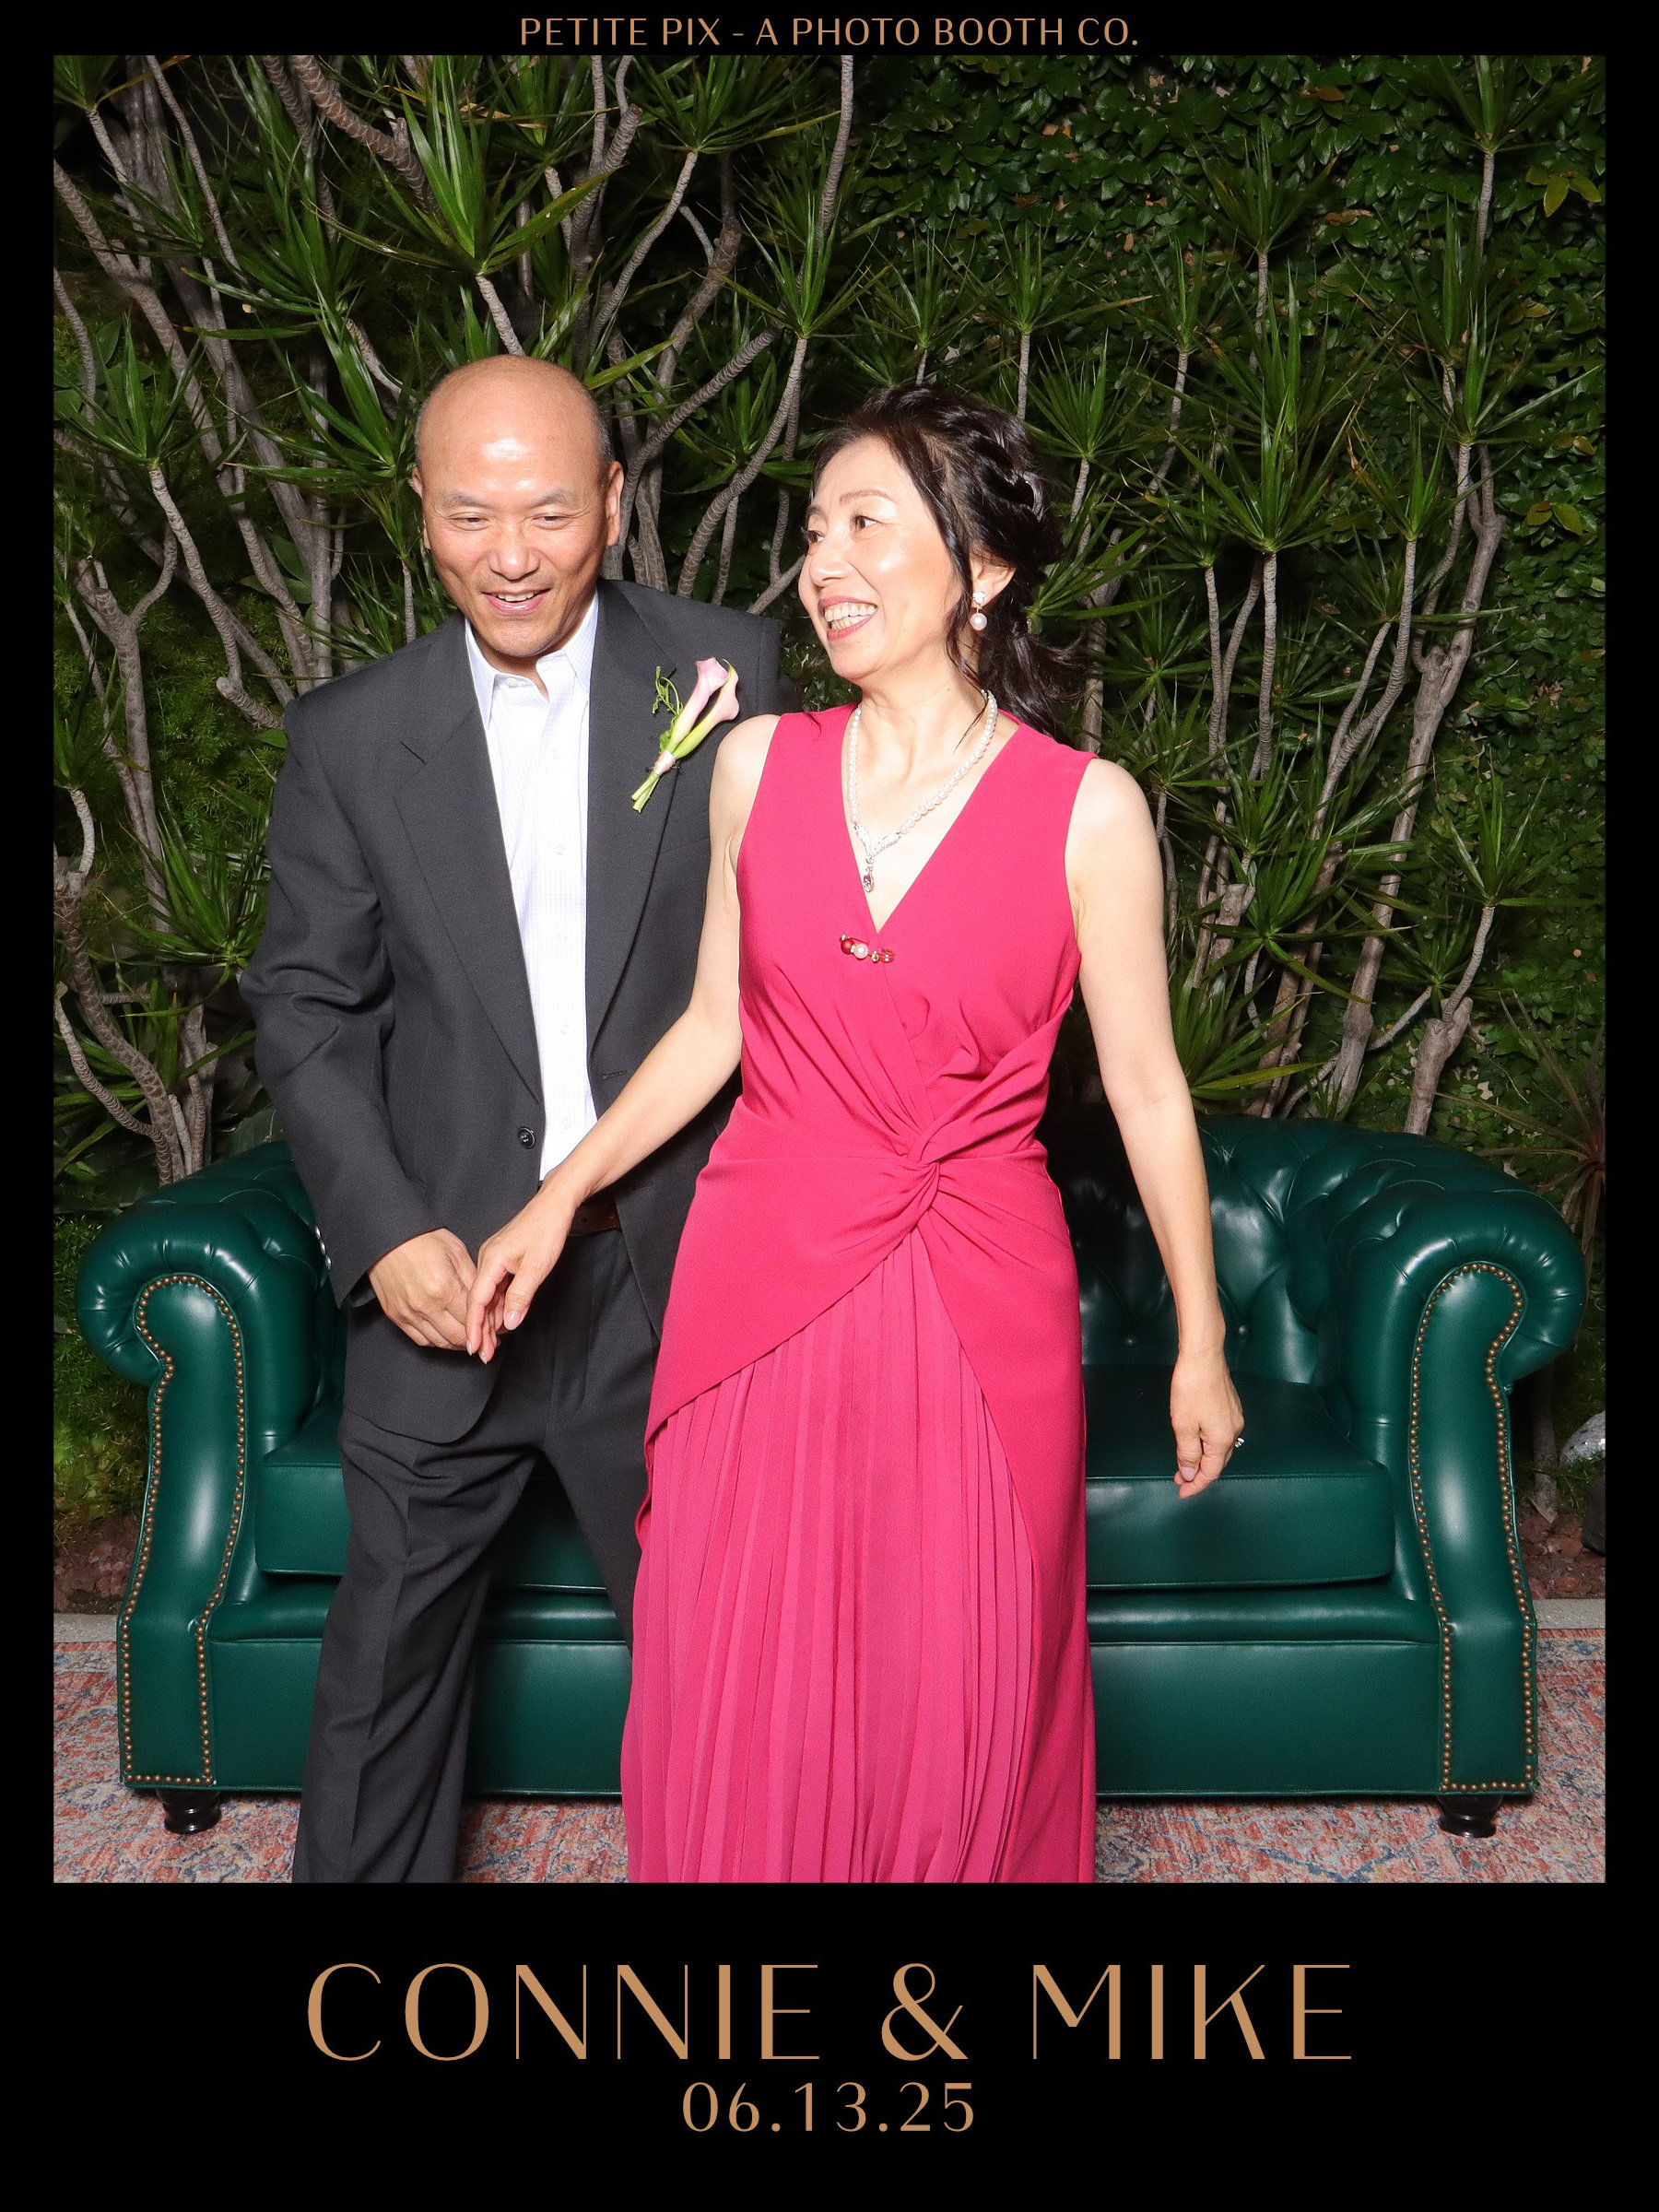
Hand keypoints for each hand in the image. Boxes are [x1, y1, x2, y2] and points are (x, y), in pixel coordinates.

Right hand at [367, 1229, 476, 1349]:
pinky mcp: (396, 1316)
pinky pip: (421, 1339)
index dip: (488, 1328)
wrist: (389, 1237)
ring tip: (470, 1339)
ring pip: (440, 1343)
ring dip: (457, 1344)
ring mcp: (408, 1313)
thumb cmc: (423, 1240)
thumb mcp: (457, 1253)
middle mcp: (426, 1305)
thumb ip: (473, 1280)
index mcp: (445, 1288)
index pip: (472, 1320)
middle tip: (488, 1341)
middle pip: (458, 1337)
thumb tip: (487, 1302)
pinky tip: (447, 1335)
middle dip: (476, 1341)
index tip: (496, 1331)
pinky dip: (437, 1341)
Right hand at [465, 1189, 575, 1361]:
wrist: (555, 1205)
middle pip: (479, 1301)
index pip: (476, 1300)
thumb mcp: (537, 1267)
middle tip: (484, 1354)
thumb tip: (509, 1321)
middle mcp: (488, 1260)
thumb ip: (521, 1296)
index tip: (473, 1347)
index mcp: (491, 1260)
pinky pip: (496, 1288)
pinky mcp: (503, 1260)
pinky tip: (500, 1322)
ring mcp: (495, 1260)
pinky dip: (498, 1307)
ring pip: (488, 1297)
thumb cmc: (547, 1229)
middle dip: (481, 1329)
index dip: (474, 1326)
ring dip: (489, 1321)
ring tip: (491, 1344)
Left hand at [1169, 1348, 1243, 1499]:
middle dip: (1199, 1473)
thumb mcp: (1184, 1425)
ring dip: (1203, 1459)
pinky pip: (1220, 1434)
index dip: (1195, 1485)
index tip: (1181, 1492)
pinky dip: (1208, 1444)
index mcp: (1222, 1439)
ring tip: (1185, 1463)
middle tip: (1179, 1479)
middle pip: (1218, 1462)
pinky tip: (1196, 1442)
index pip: (1211, 1472)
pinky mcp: (1231, 1406)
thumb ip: (1187, 1453)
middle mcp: (1234, 1431)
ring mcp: (1235, 1417)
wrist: (1204, 1356)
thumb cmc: (1191, 1389)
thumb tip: (1191, 1473)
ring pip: (1219, 1448)